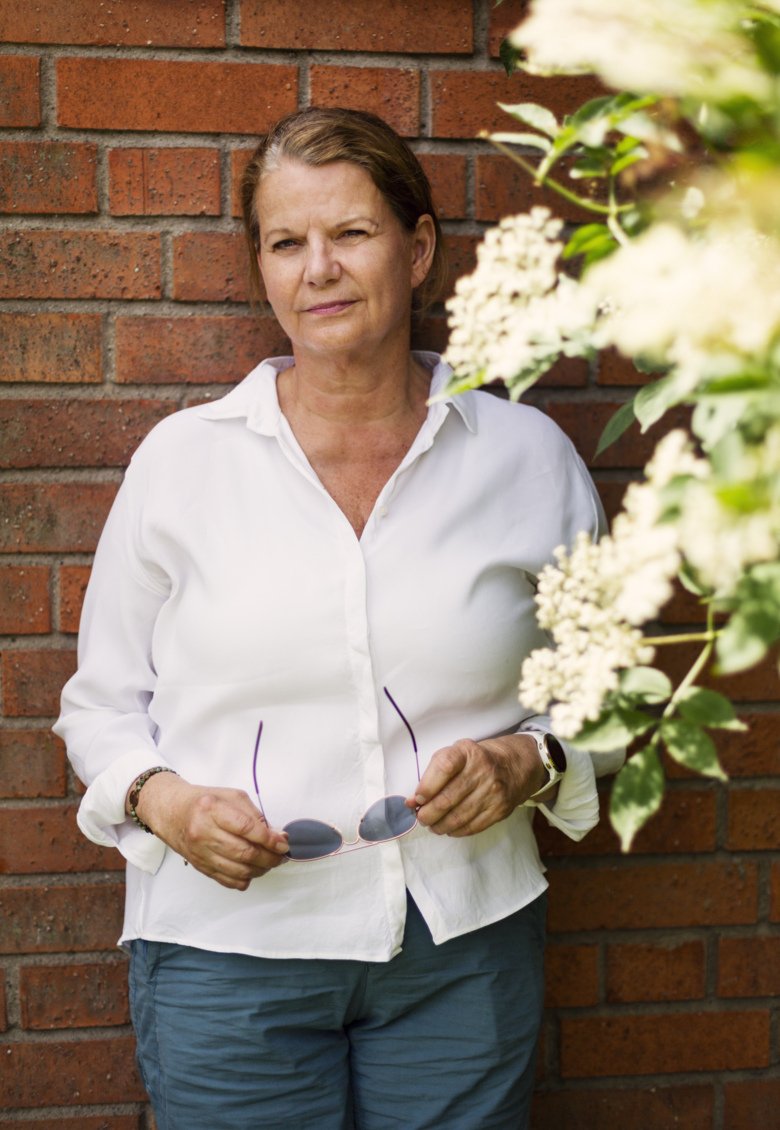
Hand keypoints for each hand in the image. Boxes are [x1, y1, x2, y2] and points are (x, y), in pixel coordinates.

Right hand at [130, 771, 288, 890]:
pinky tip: (253, 870)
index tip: (283, 843)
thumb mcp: (231, 797)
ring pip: (238, 870)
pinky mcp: (200, 866)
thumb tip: (277, 836)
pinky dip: (245, 879)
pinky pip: (228, 880)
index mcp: (212, 809)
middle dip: (270, 857)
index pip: (247, 829)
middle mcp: (203, 832)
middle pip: (245, 853)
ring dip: (261, 869)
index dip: (270, 839)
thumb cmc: (203, 802)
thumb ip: (255, 816)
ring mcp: (200, 852)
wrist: (172, 813)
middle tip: (281, 855)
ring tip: (270, 862)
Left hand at [407, 734, 548, 837]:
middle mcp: (483, 770)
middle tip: (421, 818)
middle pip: (448, 798)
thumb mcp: (455, 754)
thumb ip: (433, 774)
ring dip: (439, 825)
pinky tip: (448, 828)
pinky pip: (473, 826)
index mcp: (467, 751)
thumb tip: (413, 802)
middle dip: (428, 813)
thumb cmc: (475, 760)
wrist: (514, 765)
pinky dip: (456, 831)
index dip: (427, 786)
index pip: (444, 767)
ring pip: (459, 817)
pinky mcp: (500, 809)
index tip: (417, 798)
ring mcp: (494, 791)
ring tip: (432, 825)